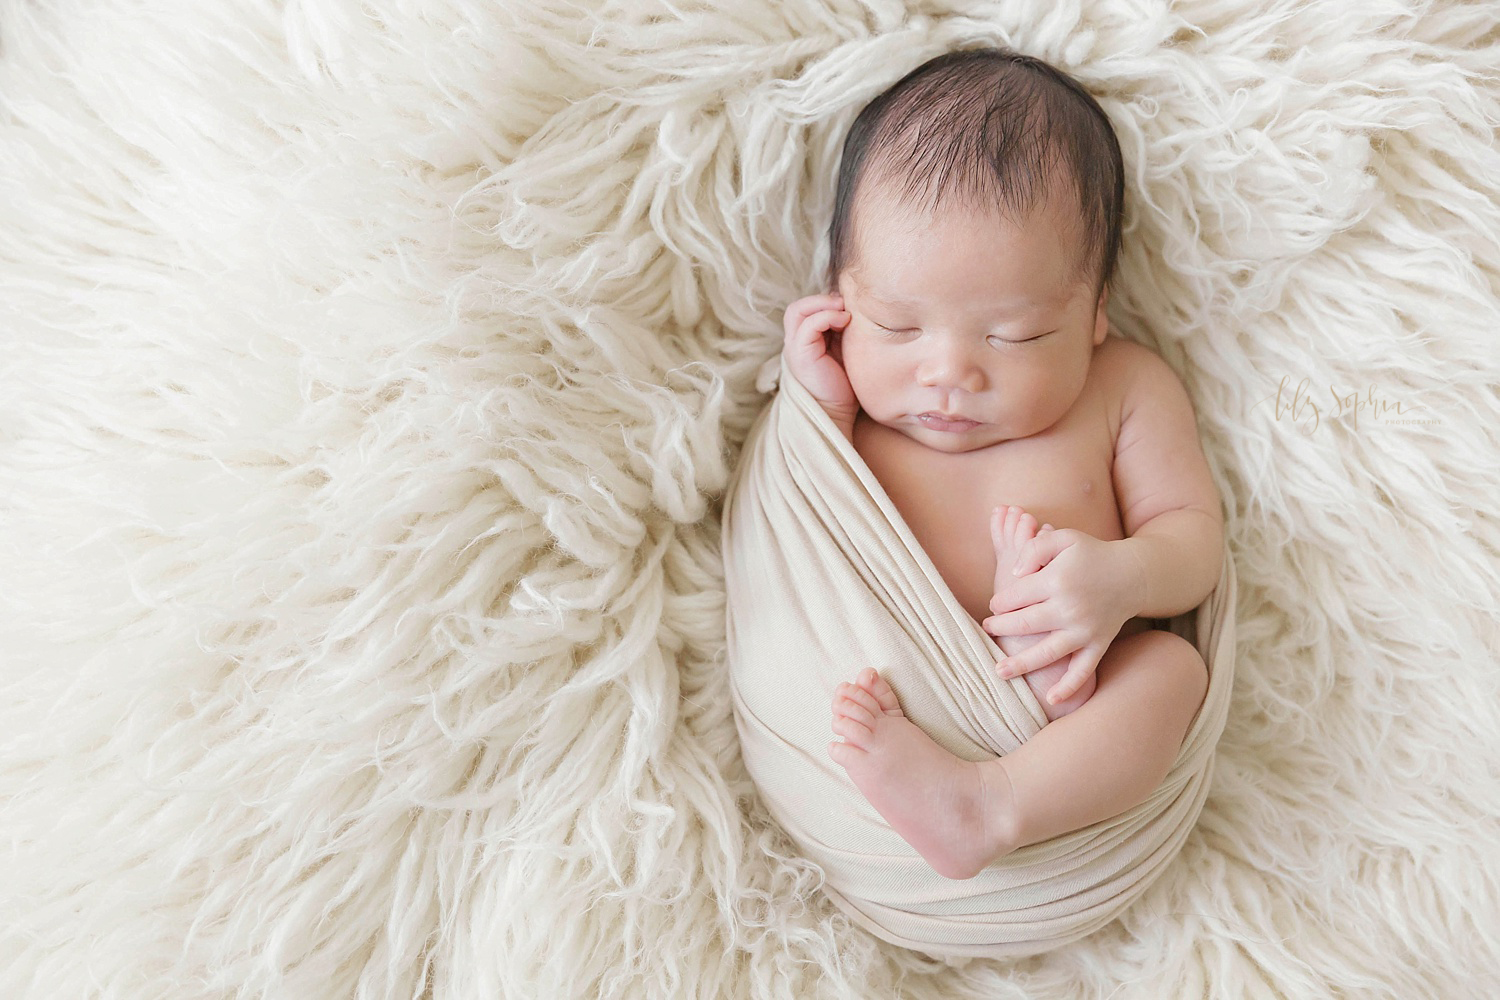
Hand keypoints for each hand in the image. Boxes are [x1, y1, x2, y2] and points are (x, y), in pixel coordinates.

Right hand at [782, 293, 856, 421]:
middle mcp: (794, 342)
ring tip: (844, 313)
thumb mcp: (843, 351)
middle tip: (845, 305)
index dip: (826, 302)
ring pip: (798, 310)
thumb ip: (841, 331)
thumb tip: (852, 309)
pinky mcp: (800, 354)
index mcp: (804, 341)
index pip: (806, 309)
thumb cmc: (843, 386)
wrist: (836, 412)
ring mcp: (794, 347)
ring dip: (823, 305)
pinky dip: (827, 316)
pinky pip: (809, 325)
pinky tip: (845, 321)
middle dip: (822, 300)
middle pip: (798, 307)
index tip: (849, 309)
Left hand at [981, 529, 1143, 702]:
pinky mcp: (1098, 644)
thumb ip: (1035, 547)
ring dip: (1021, 664)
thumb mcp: (1064, 538)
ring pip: (1047, 653)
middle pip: (1024, 624)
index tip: (995, 605)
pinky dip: (1069, 686)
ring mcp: (1085, 630)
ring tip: (999, 671)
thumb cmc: (1091, 554)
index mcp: (1057, 580)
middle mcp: (1070, 608)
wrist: (1132, 574)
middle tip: (989, 630)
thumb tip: (1015, 573)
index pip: (1016, 596)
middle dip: (1001, 629)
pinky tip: (1052, 698)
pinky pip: (1083, 670)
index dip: (999, 602)